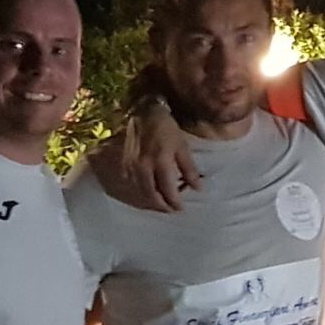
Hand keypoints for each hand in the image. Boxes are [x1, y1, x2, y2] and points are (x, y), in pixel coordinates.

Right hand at [115, 67, 200, 211]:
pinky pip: (133, 185)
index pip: (167, 190)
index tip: (181, 208)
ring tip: (163, 204)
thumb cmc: (166, 129)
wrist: (143, 114)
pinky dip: (142, 193)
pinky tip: (150, 194)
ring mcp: (132, 166)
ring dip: (152, 201)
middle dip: (162, 206)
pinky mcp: (125, 164)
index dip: (175, 202)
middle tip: (172, 210)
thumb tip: (198, 188)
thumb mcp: (182, 147)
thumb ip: (189, 169)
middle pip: (151, 195)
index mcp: (160, 162)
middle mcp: (144, 167)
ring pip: (140, 192)